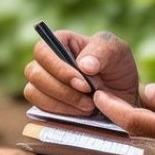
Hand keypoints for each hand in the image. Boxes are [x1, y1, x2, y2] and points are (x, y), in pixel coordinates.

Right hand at [23, 29, 138, 115]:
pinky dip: (61, 112)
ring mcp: (42, 82)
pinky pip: (40, 108)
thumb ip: (102, 52)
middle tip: (89, 99)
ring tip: (89, 106)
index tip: (83, 83)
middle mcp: (46, 61)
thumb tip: (83, 65)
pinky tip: (81, 112)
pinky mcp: (44, 102)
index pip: (43, 50)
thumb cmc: (117, 66)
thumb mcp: (117, 52)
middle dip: (62, 89)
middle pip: (34, 73)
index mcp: (60, 41)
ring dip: (62, 103)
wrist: (122, 95)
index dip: (58, 67)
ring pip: (33, 92)